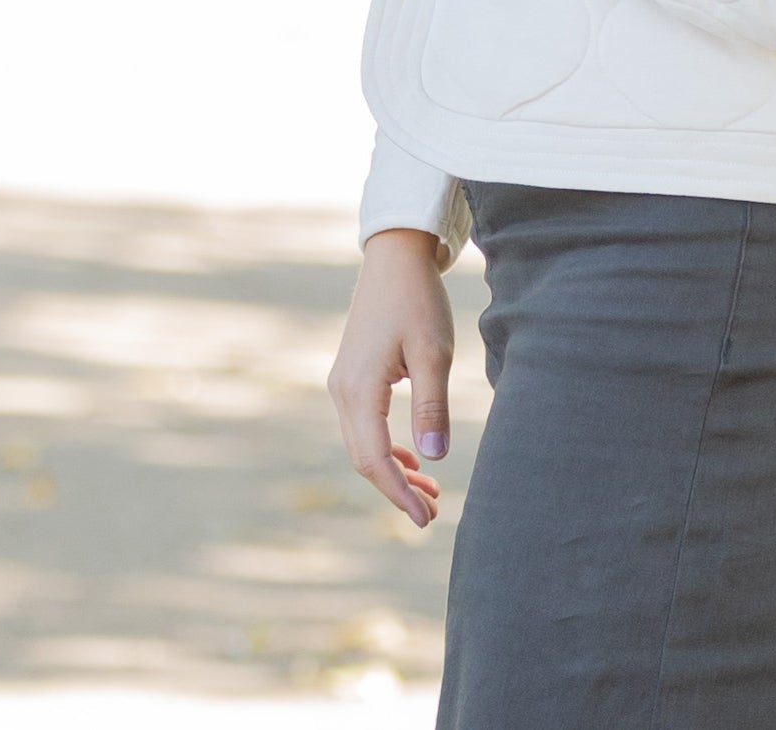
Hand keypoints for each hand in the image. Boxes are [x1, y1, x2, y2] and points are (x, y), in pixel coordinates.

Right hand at [327, 229, 454, 532]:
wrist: (395, 256)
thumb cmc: (417, 299)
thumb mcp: (433, 351)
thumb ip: (431, 406)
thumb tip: (433, 460)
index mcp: (359, 389)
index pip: (376, 459)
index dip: (400, 493)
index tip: (427, 519)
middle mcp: (342, 391)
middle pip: (364, 458)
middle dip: (397, 488)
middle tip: (433, 512)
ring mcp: (343, 383)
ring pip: (363, 444)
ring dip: (393, 469)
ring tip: (429, 490)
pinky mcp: (351, 375)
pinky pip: (364, 425)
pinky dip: (386, 447)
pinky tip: (412, 457)